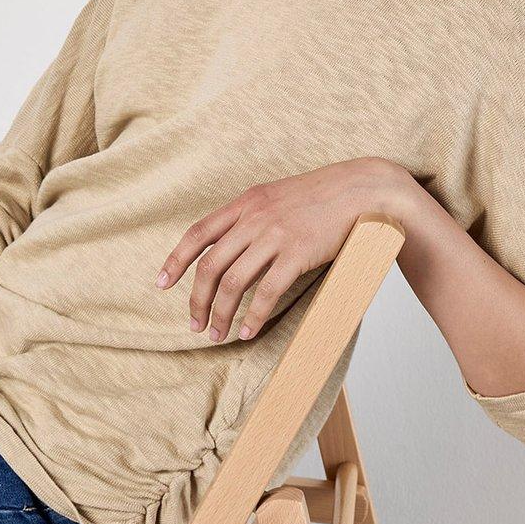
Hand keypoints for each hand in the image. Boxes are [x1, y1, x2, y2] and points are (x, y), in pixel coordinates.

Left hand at [154, 157, 411, 342]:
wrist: (361, 189)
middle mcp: (254, 218)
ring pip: (233, 282)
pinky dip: (253, 316)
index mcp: (245, 203)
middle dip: (196, 299)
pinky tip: (248, 331)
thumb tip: (229, 246)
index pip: (197, 233)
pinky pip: (267, 292)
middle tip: (193, 324)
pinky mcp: (298, 253)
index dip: (176, 260)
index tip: (162, 283)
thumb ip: (251, 216)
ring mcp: (275, 235)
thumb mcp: (276, 196)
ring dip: (220, 313)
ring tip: (217, 334)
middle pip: (210, 265)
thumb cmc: (320, 197)